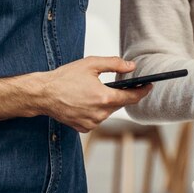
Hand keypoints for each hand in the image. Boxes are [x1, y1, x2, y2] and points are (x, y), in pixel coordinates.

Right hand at [0, 57, 150, 130]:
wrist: (44, 94)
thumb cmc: (65, 77)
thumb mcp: (91, 64)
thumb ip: (114, 64)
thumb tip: (132, 67)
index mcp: (104, 98)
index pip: (131, 97)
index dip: (142, 91)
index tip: (149, 86)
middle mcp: (100, 114)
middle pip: (119, 104)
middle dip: (120, 95)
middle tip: (119, 84)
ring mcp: (91, 123)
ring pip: (108, 112)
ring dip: (106, 103)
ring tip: (96, 90)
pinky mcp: (83, 128)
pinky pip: (96, 119)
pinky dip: (96, 110)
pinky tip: (86, 101)